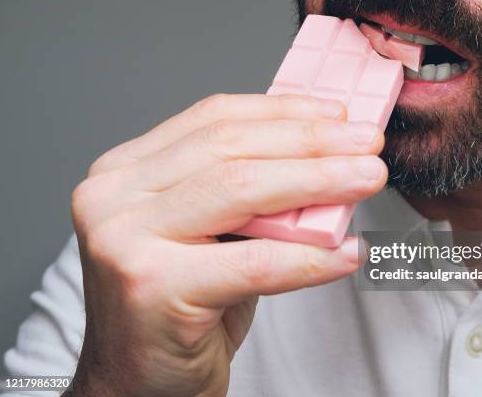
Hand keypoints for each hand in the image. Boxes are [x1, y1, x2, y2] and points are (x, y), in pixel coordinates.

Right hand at [68, 94, 385, 395]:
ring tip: (366, 178)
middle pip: (230, 148)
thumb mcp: (212, 232)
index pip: (213, 119)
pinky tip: (347, 253)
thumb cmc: (182, 305)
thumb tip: (326, 158)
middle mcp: (113, 195)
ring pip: (240, 190)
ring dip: (319, 182)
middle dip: (310, 142)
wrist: (141, 381)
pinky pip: (253, 262)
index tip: (336, 115)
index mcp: (126, 170)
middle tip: (367, 144)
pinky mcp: (150, 286)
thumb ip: (253, 194)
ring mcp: (124, 238)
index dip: (282, 111)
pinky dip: (309, 256)